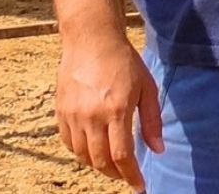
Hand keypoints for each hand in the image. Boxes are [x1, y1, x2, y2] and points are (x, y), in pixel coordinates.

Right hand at [56, 32, 163, 189]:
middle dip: (116, 174)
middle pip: (100, 161)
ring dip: (98, 165)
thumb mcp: (146, 86)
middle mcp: (92, 116)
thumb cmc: (124, 61)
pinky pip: (69, 144)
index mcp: (116, 109)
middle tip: (127, 175)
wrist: (91, 40)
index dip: (131, 175)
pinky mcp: (61, 113)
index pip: (122, 155)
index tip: (139, 186)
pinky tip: (93, 149)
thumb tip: (157, 150)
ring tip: (112, 163)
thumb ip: (151, 119)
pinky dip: (81, 153)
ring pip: (83, 156)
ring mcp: (74, 116)